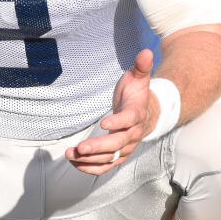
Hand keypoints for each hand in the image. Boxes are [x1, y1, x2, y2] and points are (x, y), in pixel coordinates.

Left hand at [65, 49, 156, 175]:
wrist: (149, 114)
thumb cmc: (138, 95)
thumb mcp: (139, 78)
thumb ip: (141, 67)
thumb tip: (146, 52)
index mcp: (138, 114)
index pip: (129, 120)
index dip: (118, 122)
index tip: (104, 123)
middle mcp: (133, 134)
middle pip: (118, 144)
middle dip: (99, 147)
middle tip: (81, 148)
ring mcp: (126, 147)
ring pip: (110, 158)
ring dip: (90, 159)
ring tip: (71, 154)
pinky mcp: (118, 156)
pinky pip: (106, 166)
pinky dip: (91, 168)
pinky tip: (75, 163)